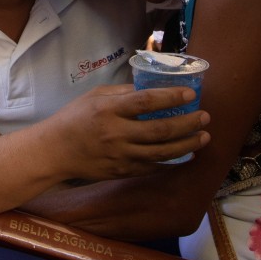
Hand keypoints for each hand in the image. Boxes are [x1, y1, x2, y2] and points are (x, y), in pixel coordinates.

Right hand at [43, 84, 209, 180]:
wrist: (54, 151)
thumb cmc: (73, 118)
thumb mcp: (94, 95)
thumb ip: (121, 92)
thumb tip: (150, 88)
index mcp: (109, 109)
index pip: (147, 101)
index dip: (171, 97)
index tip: (190, 93)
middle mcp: (117, 133)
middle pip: (160, 130)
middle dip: (188, 123)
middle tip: (205, 117)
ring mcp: (121, 156)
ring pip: (162, 152)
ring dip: (187, 145)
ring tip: (204, 137)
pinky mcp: (122, 171)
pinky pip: (152, 167)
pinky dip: (171, 162)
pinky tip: (185, 155)